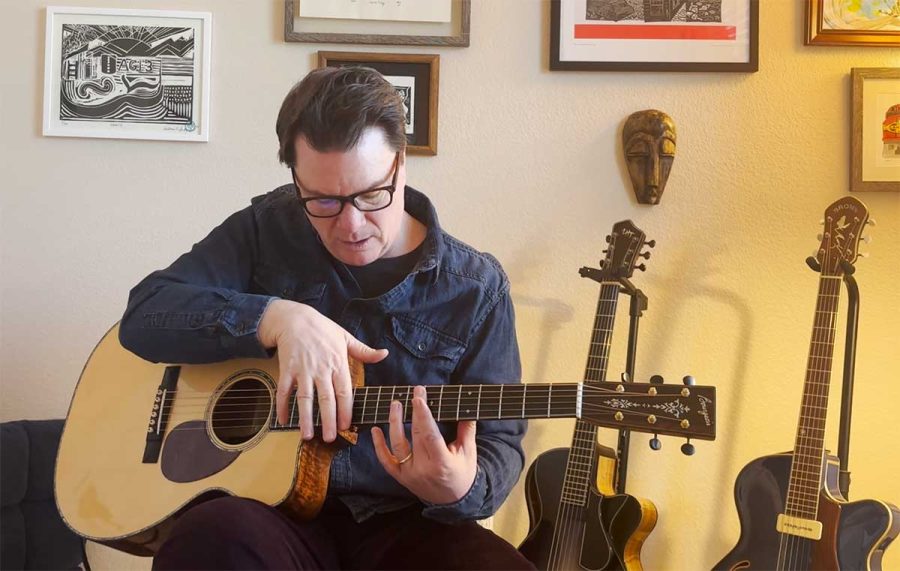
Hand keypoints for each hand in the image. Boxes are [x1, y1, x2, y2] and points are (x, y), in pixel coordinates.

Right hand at [258, 300, 387, 441]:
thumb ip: (364, 351)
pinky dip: (282, 406)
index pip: (344, 391)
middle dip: (328, 420)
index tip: (346, 425)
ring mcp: (303, 370)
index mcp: (338, 363)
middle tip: (329, 438)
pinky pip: (284, 390)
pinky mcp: (287, 369)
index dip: (345, 410)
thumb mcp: (345, 337)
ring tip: (306, 435)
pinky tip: (283, 421)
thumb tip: (384, 354)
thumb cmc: (322, 328)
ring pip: (304, 398)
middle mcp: (321, 369)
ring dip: (305, 418)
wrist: (295, 318)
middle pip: (326, 399)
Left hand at [371, 385, 477, 504]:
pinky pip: (386, 461)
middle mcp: (423, 469)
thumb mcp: (469, 452)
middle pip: (414, 435)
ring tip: (395, 404)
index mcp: (442, 463)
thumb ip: (466, 430)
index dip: (423, 416)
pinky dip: (378, 446)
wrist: (453, 501)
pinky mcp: (401, 477)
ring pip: (397, 445)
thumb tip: (465, 407)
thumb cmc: (463, 473)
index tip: (419, 397)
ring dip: (394, 423)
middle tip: (414, 392)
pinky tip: (375, 430)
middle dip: (413, 411)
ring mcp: (409, 474)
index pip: (429, 435)